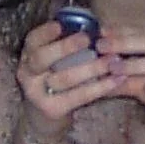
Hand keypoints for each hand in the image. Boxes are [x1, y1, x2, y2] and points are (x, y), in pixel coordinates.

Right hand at [15, 17, 115, 140]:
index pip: (32, 40)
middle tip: (88, 39)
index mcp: (28, 56)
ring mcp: (37, 94)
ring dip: (91, 67)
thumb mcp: (55, 62)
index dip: (45, 32)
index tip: (61, 25)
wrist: (44, 119)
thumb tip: (94, 26)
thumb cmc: (56, 80)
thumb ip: (67, 46)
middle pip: (42, 58)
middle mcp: (27, 74)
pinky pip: (78, 96)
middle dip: (65, 47)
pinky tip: (117, 80)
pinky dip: (100, 87)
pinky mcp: (52, 109)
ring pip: (64, 78)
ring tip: (113, 60)